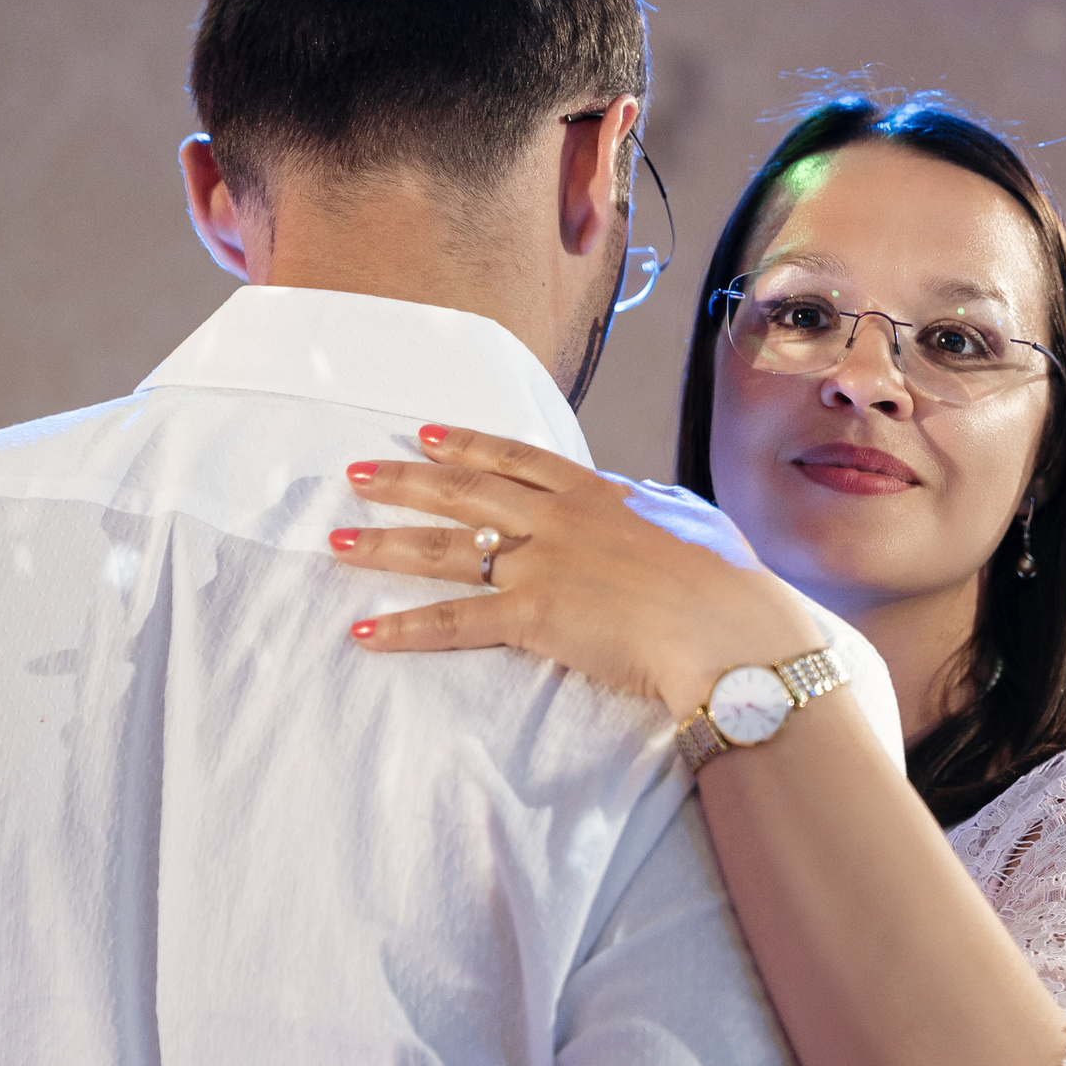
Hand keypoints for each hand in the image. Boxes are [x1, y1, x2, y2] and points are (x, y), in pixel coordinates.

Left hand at [330, 424, 822, 710]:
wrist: (729, 624)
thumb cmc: (728, 581)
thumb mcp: (691, 523)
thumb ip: (655, 510)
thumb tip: (649, 505)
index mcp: (596, 492)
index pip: (516, 458)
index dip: (467, 443)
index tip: (427, 433)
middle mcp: (558, 519)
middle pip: (464, 491)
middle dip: (404, 480)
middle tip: (356, 473)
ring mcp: (541, 564)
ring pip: (445, 549)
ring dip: (385, 545)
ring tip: (336, 542)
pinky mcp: (533, 617)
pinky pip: (455, 622)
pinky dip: (405, 628)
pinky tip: (363, 632)